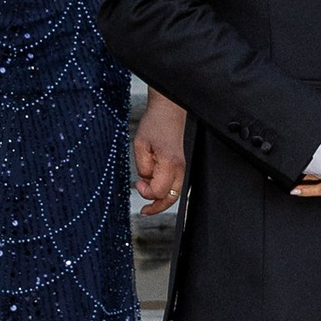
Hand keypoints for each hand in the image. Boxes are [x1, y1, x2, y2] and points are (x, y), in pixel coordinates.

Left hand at [133, 91, 187, 213]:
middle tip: (145, 210)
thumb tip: (145, 180)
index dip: (146, 192)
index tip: (138, 183)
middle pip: (171, 198)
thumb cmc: (155, 123)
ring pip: (175, 194)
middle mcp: (180, 168)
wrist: (168, 110)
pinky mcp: (180, 165)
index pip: (159, 191)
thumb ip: (142, 167)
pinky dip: (165, 191)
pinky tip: (155, 190)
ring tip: (149, 203)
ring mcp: (182, 167)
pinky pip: (175, 185)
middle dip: (157, 207)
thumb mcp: (140, 145)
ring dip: (161, 199)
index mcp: (170, 163)